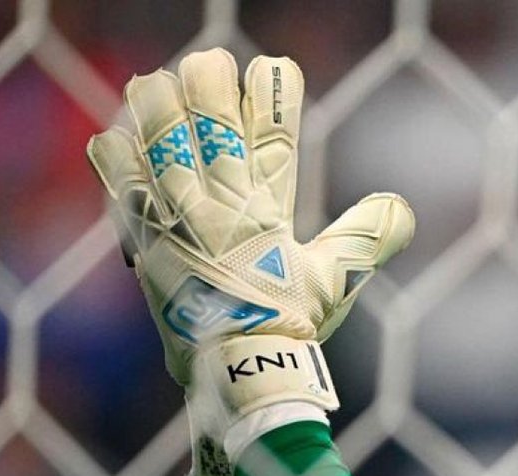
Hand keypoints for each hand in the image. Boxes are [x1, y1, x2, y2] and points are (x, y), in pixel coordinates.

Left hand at [86, 48, 413, 386]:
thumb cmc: (291, 325)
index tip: (274, 67)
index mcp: (269, 211)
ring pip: (160, 140)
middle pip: (210, 123)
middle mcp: (221, 206)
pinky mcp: (145, 240)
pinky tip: (116, 134)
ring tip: (157, 84)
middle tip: (211, 64)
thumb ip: (368, 237)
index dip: (275, 95)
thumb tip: (402, 208)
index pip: (275, 135)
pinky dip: (117, 155)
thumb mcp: (338, 280)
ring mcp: (179, 219)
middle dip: (210, 84)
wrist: (239, 369)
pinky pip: (121, 184)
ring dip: (158, 106)